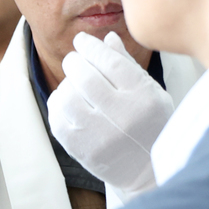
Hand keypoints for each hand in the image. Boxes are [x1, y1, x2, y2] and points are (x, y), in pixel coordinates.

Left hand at [48, 31, 172, 198]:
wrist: (144, 171)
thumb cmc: (149, 123)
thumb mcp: (151, 92)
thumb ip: (127, 65)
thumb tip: (106, 37)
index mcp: (144, 98)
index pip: (111, 62)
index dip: (91, 47)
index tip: (81, 40)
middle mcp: (123, 117)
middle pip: (85, 77)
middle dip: (74, 62)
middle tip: (74, 59)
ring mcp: (100, 136)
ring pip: (68, 97)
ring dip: (65, 83)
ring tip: (73, 82)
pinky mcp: (82, 150)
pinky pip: (58, 118)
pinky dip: (58, 104)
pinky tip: (67, 101)